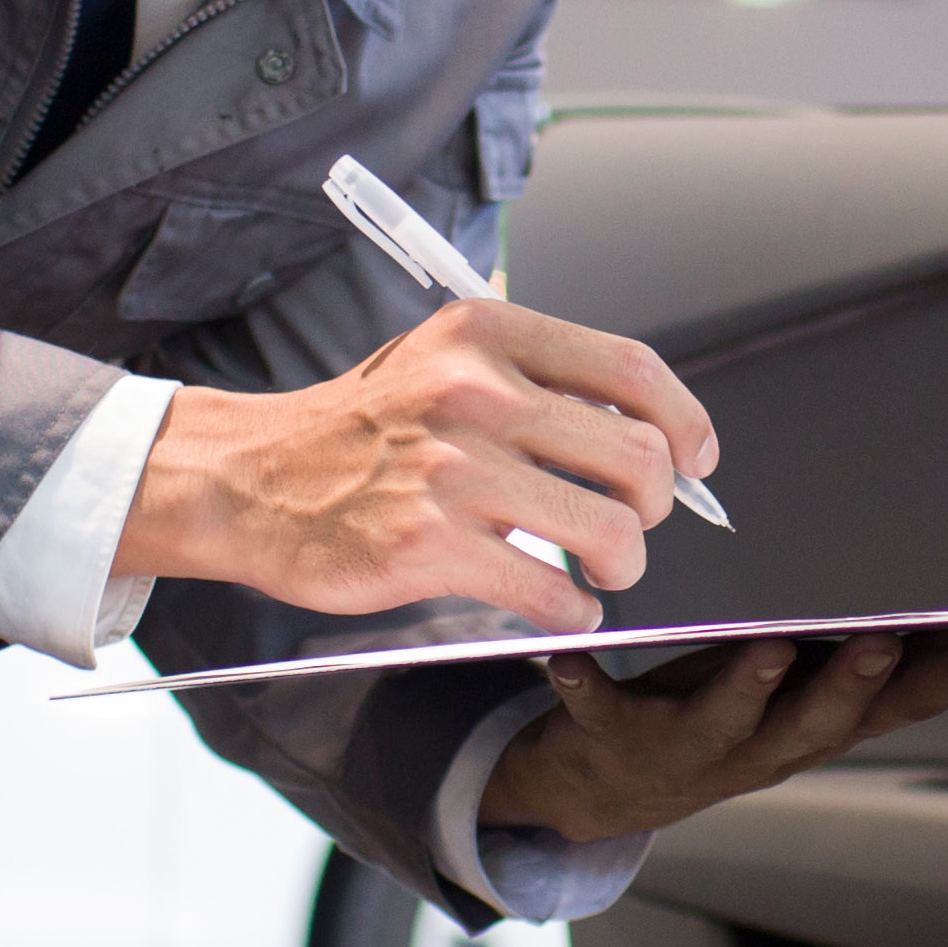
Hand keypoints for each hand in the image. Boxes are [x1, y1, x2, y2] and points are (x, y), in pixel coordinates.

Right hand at [119, 297, 716, 627]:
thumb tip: (649, 433)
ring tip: (601, 571)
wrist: (250, 479)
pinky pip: (551, 590)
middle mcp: (474, 394)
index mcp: (487, 337)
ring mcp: (452, 472)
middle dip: (656, 506)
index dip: (687, 423)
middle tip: (634, 524)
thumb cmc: (363, 429)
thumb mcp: (445, 364)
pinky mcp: (428, 546)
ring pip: (609, 531)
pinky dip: (573, 609)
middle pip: (640, 457)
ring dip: (623, 565)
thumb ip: (537, 384)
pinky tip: (558, 605)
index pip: (632, 370)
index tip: (697, 459)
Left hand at [478, 626, 947, 842]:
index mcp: (812, 730)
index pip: (896, 708)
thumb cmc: (715, 718)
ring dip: (747, 688)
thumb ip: (887, 676)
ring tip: (767, 646)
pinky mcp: (614, 738)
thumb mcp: (808, 699)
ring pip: (726, 723)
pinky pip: (598, 709)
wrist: (601, 792)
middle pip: (818, 724)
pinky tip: (567, 656)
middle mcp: (761, 749)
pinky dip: (582, 683)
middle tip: (887, 640)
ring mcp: (688, 749)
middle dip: (854, 684)